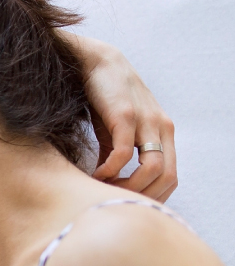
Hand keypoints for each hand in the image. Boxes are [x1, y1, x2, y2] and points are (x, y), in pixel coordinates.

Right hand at [63, 32, 177, 201]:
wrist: (96, 63)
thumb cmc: (105, 100)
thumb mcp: (116, 131)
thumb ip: (118, 155)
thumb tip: (107, 182)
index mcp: (163, 134)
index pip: (171, 178)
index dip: (151, 197)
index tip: (125, 202)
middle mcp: (161, 128)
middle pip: (168, 178)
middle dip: (142, 196)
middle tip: (115, 199)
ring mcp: (146, 121)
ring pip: (153, 169)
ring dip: (129, 186)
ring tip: (105, 188)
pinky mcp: (125, 115)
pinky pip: (125, 153)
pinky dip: (111, 170)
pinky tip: (95, 174)